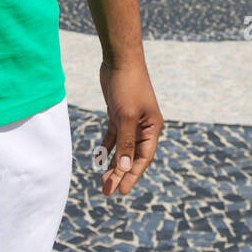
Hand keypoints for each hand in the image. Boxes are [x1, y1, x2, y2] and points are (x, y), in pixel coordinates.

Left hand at [97, 61, 162, 196]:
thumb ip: (125, 142)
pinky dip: (106, 148)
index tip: (121, 192)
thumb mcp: (126, 116)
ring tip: (103, 181)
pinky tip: (98, 159)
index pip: (143, 159)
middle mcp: (144, 127)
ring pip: (121, 148)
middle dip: (120, 174)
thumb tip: (123, 167)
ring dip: (112, 164)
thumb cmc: (127, 86)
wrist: (120, 59)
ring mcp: (131, 121)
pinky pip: (113, 137)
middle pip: (131, 156)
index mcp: (152, 128)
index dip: (132, 176)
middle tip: (107, 191)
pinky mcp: (118, 114)